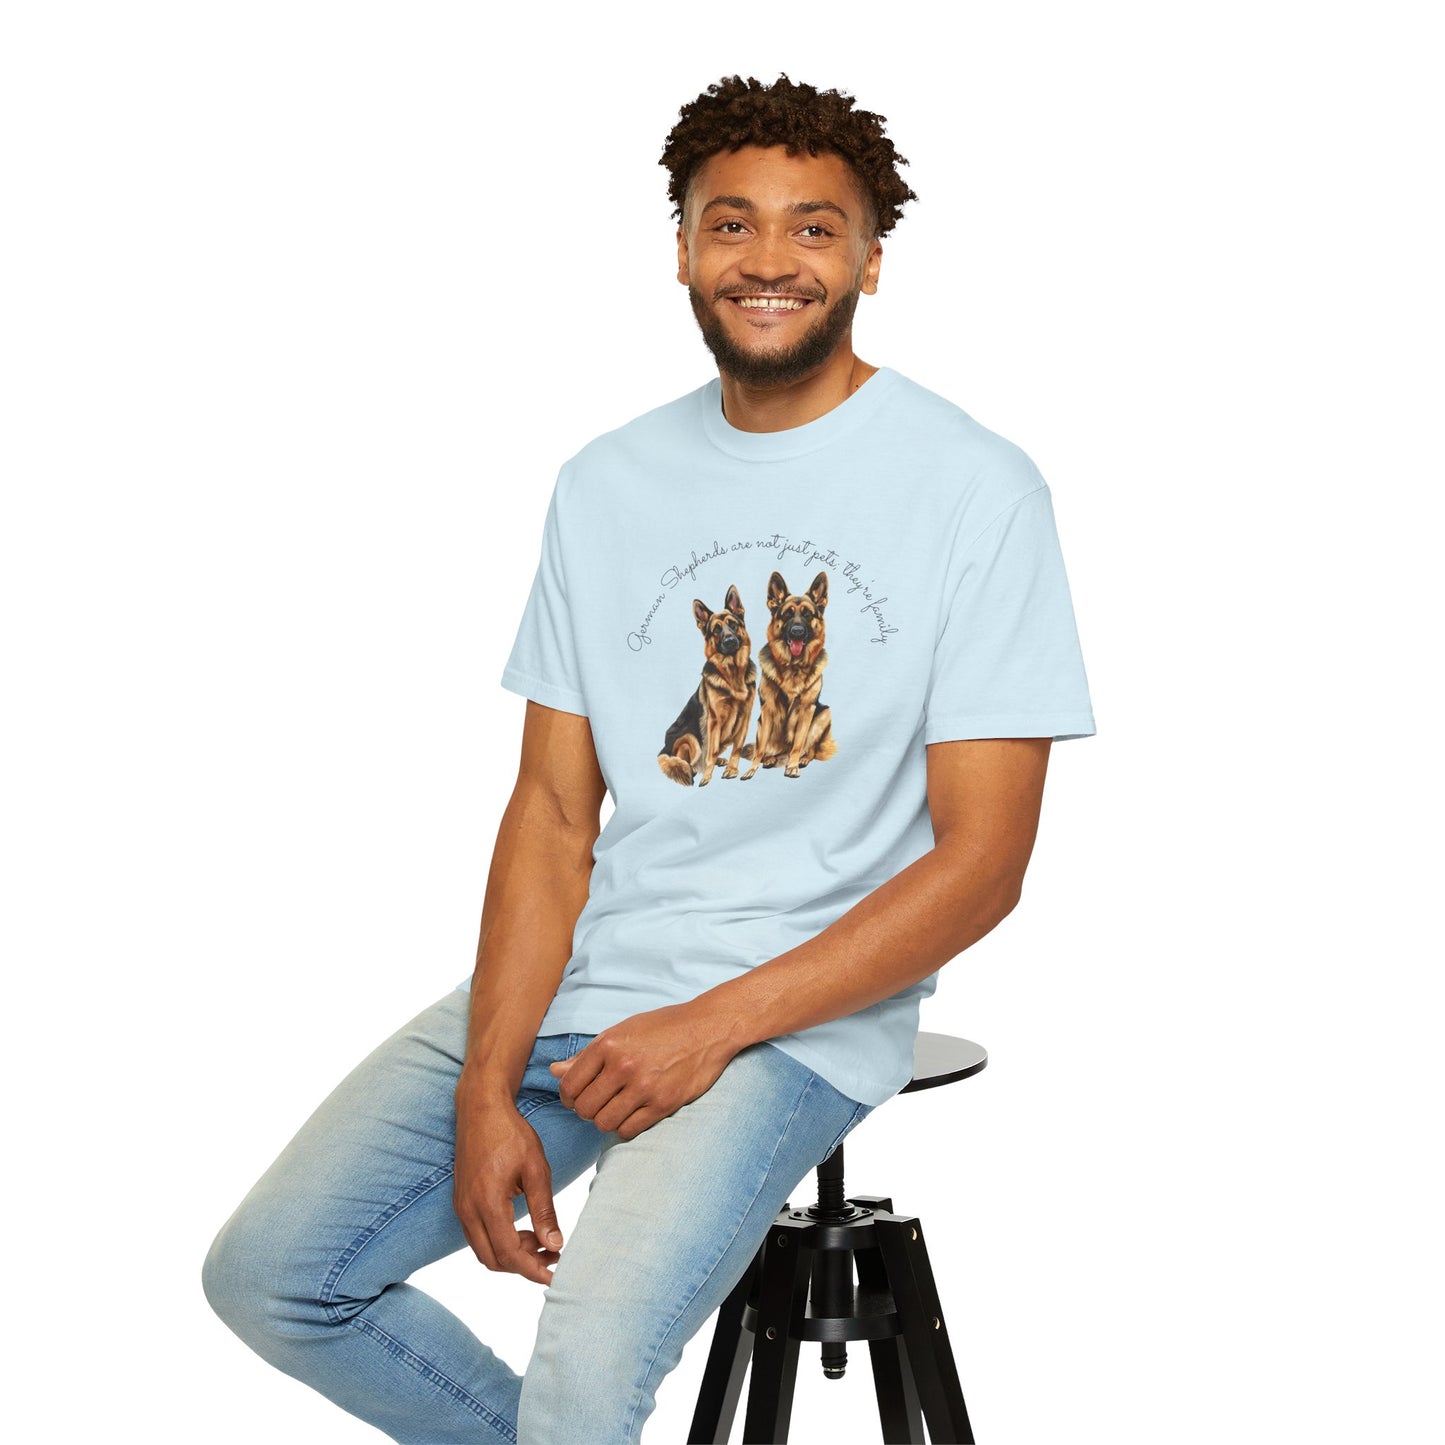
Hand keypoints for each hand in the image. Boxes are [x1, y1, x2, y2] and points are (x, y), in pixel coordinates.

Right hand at [452, 1095, 564, 1285]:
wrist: (481, 1109)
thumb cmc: (510, 1133)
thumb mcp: (536, 1169)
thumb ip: (544, 1210)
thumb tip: (554, 1245)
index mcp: (487, 1202)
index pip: (508, 1254)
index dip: (532, 1270)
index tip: (555, 1275)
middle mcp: (468, 1210)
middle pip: (493, 1260)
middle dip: (523, 1266)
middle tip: (552, 1257)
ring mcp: (461, 1207)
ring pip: (484, 1251)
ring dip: (512, 1255)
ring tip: (542, 1242)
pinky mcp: (461, 1202)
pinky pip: (478, 1236)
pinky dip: (500, 1241)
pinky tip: (523, 1229)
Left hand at [549, 1001, 736, 1140]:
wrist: (708, 1027)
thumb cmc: (663, 1027)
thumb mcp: (622, 1031)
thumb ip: (587, 1055)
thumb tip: (554, 1072)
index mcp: (608, 1044)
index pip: (569, 1085)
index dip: (568, 1096)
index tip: (577, 1097)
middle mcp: (622, 1065)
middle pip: (584, 1108)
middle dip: (585, 1110)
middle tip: (598, 1104)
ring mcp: (644, 1086)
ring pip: (604, 1123)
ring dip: (605, 1120)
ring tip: (615, 1108)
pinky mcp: (663, 1103)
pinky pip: (628, 1130)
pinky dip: (625, 1127)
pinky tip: (632, 1114)